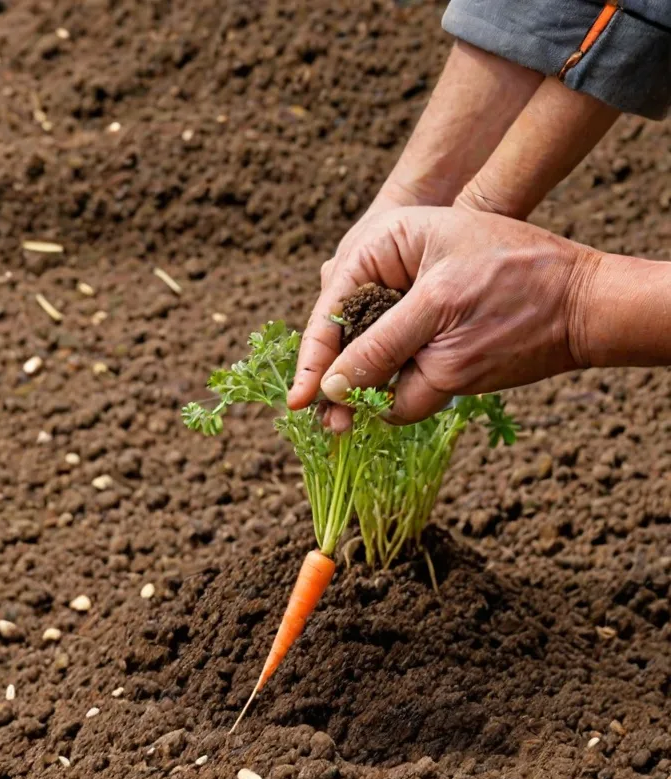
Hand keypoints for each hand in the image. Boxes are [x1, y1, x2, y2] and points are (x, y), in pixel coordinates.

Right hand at [287, 207, 599, 423]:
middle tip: (329, 425)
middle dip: (334, 379)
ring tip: (346, 427)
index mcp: (387, 245)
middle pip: (342, 333)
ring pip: (366, 357)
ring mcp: (410, 308)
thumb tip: (332, 388)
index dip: (313, 355)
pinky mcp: (429, 338)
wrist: (586, 308)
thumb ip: (381, 348)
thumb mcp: (441, 311)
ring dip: (358, 392)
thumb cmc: (518, 290)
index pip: (332, 304)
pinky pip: (396, 372)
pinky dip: (389, 392)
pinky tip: (378, 410)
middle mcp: (391, 275)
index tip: (299, 400)